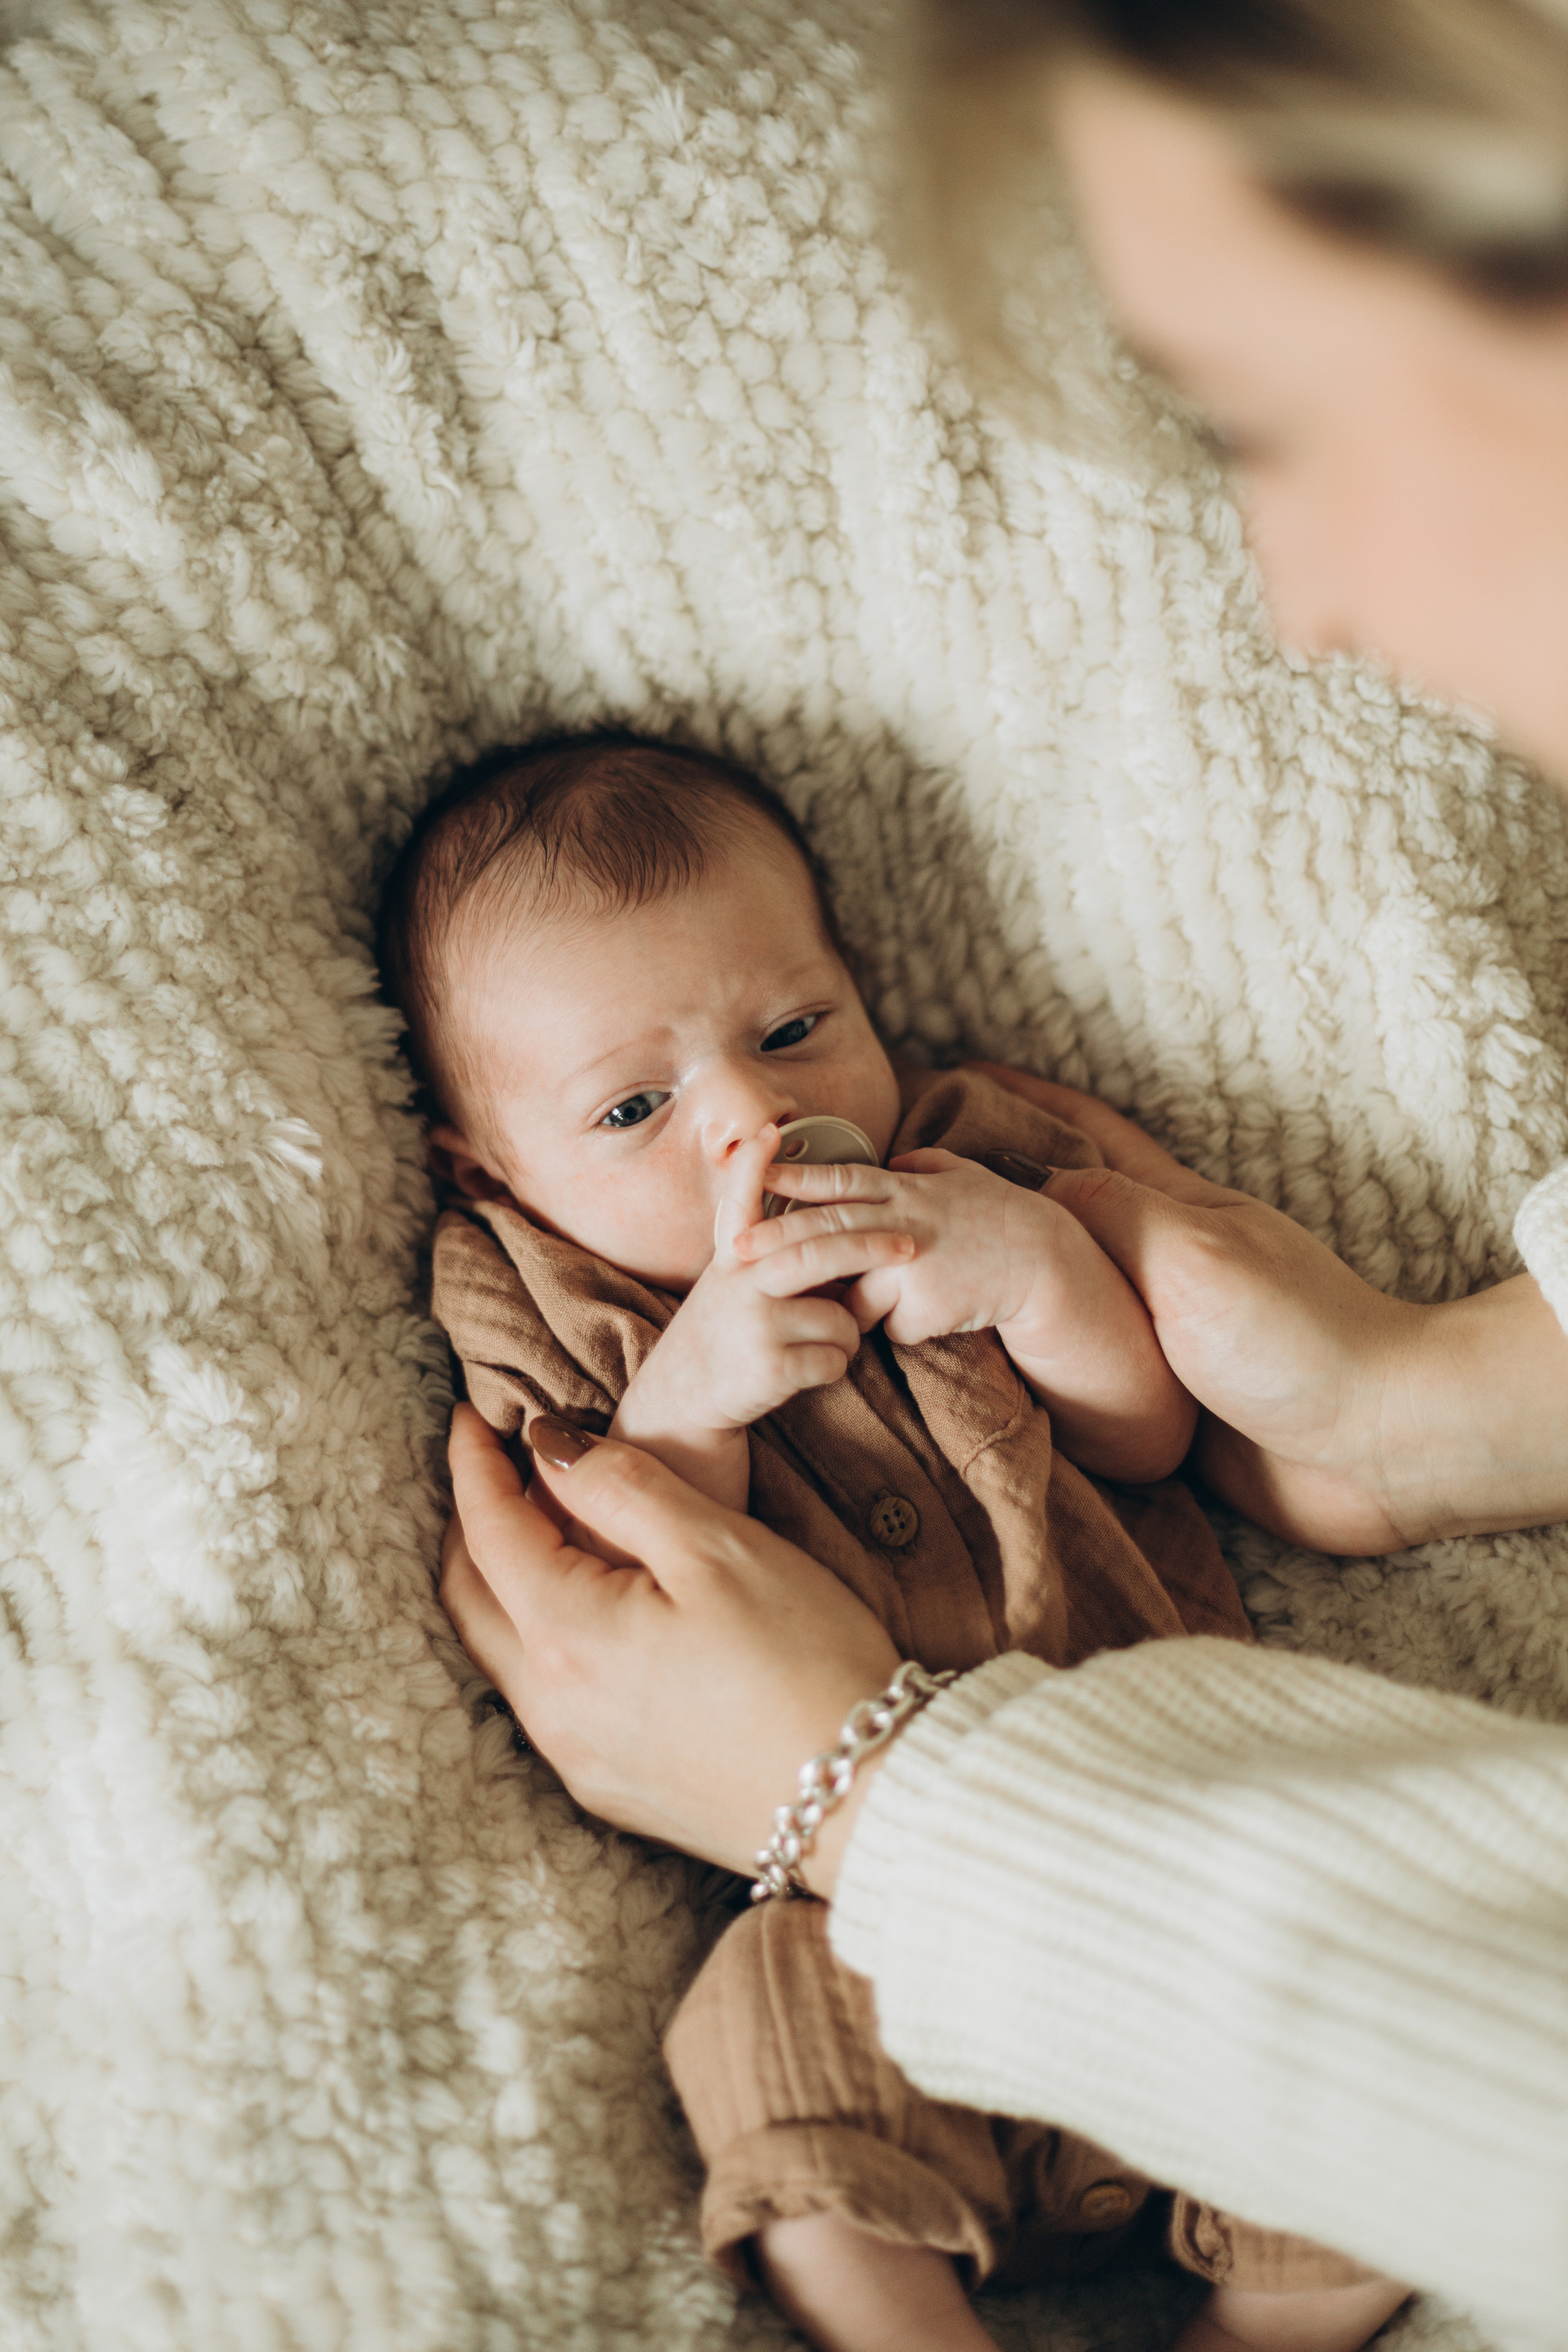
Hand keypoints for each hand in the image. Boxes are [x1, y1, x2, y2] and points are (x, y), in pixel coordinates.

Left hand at [441, 1405, 900, 1886]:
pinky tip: (585, 1615)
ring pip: (501, 1653)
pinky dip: (539, 1639)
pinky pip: (541, 1701)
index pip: (488, 1532)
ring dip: (501, 1584)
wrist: (866, 1800)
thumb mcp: (719, 1547)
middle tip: (491, 1468)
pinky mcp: (611, 1789)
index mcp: (567, 1636)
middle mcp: (550, 1708)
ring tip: (537, 1529)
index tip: (473, 1415)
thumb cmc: (806, 1660)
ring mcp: (576, 1758)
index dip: (474, 1465)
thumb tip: (550, 1447)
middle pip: (470, 1598)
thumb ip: (623, 1488)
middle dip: (470, 1523)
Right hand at [613, 1126, 916, 1496]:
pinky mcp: (768, 1368)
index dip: (755, 1165)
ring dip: (847, 1333)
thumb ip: (759, 1244)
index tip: (768, 1131)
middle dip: (872, 1247)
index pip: (740, 1200)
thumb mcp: (727, 1280)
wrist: (682, 1403)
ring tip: (821, 1342)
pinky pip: (835, 1360)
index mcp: (732, 1258)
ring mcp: (753, 1325)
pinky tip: (809, 1370)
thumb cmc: (722, 1334)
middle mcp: (740, 1283)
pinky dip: (835, 1367)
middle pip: (819, 1250)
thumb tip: (794, 1203)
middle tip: (910, 1247)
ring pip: (839, 1317)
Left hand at [742, 1145, 1194, 1481]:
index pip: (840, 1179)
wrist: (1044, 1263)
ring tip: (843, 1313)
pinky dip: (904, 1329)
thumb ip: (927, 1167)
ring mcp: (913, 1265)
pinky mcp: (926, 1306)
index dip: (795, 1177)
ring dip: (849, 1307)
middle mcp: (905, 1222)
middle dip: (778, 1243)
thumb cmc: (1001, 1218)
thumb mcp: (964, 1179)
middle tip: (738, 1256)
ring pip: (856, 1294)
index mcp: (907, 1189)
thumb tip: (899, 1159)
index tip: (755, 1174)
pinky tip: (933, 1317)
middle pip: (827, 1232)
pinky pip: (893, 1328)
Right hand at [967, 1062, 1567, 1551]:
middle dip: (976, 1191)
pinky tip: (979, 1373)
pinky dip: (1019, 1366)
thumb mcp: (1187, 1254)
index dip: (1007, 1100)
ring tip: (915, 1278)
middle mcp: (1154, 1263)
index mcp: (1165, 1209)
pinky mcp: (1158, 1410)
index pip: (1072, 1132)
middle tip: (897, 1187)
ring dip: (989, 1284)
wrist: (1380, 1446)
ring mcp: (1158, 1335)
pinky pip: (1070, 1378)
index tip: (939, 1081)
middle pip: (1049, 1212)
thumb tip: (1014, 1189)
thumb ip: (1103, 1212)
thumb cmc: (1295, 1339)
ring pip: (1051, 1298)